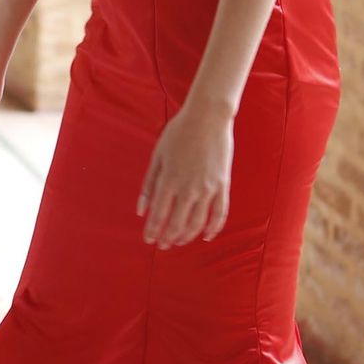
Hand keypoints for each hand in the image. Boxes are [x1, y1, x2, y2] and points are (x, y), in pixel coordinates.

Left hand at [137, 96, 232, 247]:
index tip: (148, 240)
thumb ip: (149, 184)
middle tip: (162, 246)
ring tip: (179, 242)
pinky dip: (213, 228)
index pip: (158, 215)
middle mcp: (189, 188)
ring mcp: (208, 188)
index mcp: (169, 179)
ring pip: (197, 223)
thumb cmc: (179, 133)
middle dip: (167, 238)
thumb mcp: (157, 155)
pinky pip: (220, 213)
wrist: (208, 117)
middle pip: (177, 223)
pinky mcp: (223, 185)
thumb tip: (140, 210)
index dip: (152, 231)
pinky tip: (206, 237)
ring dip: (186, 236)